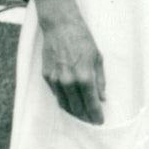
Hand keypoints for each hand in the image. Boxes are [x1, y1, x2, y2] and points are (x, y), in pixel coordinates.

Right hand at [37, 0, 105, 123]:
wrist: (60, 27)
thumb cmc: (82, 40)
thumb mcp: (97, 58)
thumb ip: (100, 80)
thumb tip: (102, 98)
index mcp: (84, 77)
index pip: (91, 104)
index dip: (96, 115)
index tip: (100, 122)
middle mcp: (68, 81)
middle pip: (76, 108)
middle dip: (85, 116)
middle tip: (91, 120)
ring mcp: (55, 80)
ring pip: (64, 104)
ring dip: (73, 111)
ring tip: (81, 114)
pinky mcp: (46, 76)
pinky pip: (56, 94)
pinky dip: (64, 100)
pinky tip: (70, 100)